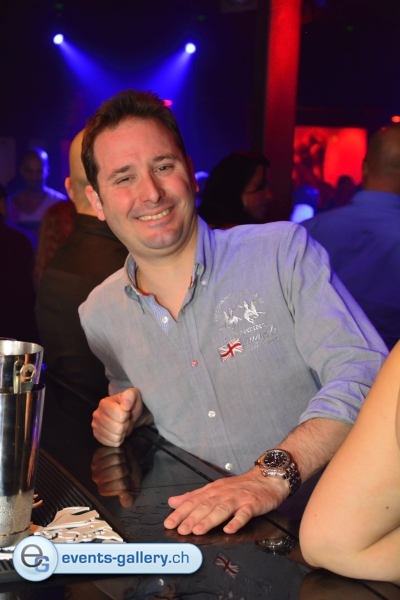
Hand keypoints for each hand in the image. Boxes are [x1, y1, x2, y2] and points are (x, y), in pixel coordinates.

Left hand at [91, 445, 141, 507]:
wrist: (129, 457)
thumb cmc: (130, 474)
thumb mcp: (133, 488)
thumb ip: (129, 498)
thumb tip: (125, 497)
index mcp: (105, 490)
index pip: (120, 486)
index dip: (126, 480)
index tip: (126, 478)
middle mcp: (97, 479)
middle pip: (118, 471)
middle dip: (126, 468)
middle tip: (125, 468)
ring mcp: (96, 465)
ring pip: (116, 460)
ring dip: (123, 459)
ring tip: (122, 461)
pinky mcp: (98, 453)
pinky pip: (113, 451)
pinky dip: (119, 451)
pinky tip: (118, 454)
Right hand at [92, 388, 142, 446]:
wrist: (128, 413)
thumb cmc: (130, 405)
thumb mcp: (134, 395)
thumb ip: (130, 395)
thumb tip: (125, 405)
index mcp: (104, 403)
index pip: (121, 416)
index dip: (127, 415)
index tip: (127, 412)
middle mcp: (96, 414)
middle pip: (118, 428)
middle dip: (125, 425)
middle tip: (125, 420)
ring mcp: (95, 426)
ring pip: (115, 438)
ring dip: (122, 433)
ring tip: (122, 425)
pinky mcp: (97, 436)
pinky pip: (112, 444)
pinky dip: (118, 440)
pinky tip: (117, 432)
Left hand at [164, 467, 288, 534]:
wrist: (266, 478)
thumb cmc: (240, 486)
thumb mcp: (214, 489)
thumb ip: (193, 497)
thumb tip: (173, 502)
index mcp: (212, 491)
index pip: (193, 501)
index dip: (181, 512)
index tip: (169, 523)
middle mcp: (223, 494)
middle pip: (205, 506)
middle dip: (191, 518)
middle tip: (180, 529)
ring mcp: (238, 499)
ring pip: (221, 509)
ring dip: (209, 520)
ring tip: (198, 531)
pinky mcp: (252, 504)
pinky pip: (244, 514)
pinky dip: (236, 522)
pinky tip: (229, 530)